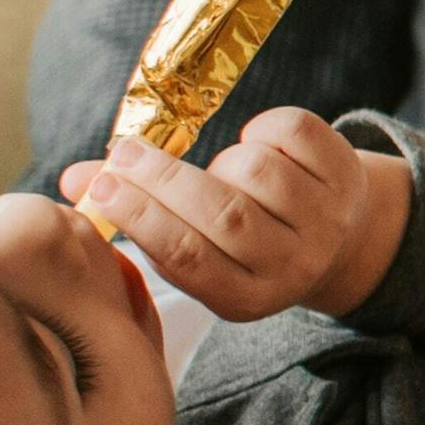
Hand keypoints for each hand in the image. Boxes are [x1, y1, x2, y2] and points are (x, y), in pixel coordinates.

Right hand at [62, 109, 410, 322]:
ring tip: (216, 168)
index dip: (141, 217)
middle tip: (125, 153)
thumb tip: (75, 179)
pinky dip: (264, 128)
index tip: (103, 185)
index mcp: (246, 297)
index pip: (188, 257)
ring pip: (258, 172)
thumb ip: (138, 219)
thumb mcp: (196, 246)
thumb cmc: (242, 242)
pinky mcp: (349, 176)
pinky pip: (295, 134)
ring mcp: (328, 220)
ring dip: (222, 160)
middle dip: (165, 179)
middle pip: (224, 215)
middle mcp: (294, 264)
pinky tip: (255, 142)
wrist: (338, 237)